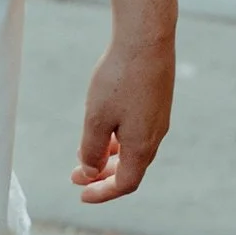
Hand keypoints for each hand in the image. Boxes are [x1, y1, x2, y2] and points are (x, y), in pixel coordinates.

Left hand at [73, 21, 173, 202]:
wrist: (146, 40)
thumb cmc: (119, 79)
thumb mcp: (97, 117)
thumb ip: (92, 148)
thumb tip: (90, 171)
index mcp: (141, 146)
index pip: (125, 183)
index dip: (102, 193)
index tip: (80, 194)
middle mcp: (155, 136)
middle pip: (130, 169)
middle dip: (103, 177)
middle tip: (77, 177)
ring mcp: (158, 119)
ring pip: (133, 150)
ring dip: (110, 158)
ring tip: (86, 154)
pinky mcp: (156, 103)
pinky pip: (137, 132)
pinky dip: (119, 140)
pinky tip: (103, 129)